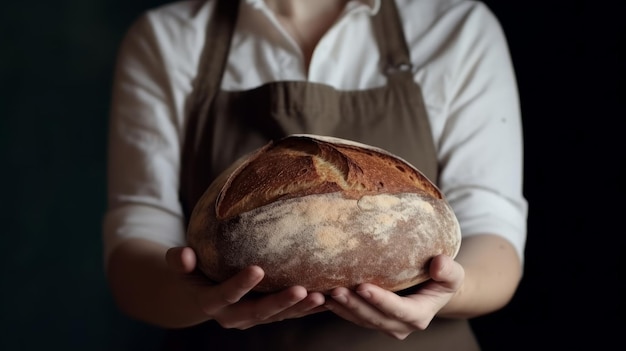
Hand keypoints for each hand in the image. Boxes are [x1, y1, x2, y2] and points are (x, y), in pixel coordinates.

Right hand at [165, 246, 326, 328]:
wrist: (198, 295)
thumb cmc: (191, 272)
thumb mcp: (179, 266)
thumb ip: (179, 261)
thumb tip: (182, 254)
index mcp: (211, 302)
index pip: (226, 295)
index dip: (241, 284)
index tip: (258, 269)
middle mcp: (233, 316)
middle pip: (259, 311)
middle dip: (281, 302)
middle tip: (302, 289)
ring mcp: (252, 318)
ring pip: (279, 316)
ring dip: (301, 308)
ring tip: (323, 296)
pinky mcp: (268, 316)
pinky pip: (290, 314)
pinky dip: (308, 308)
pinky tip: (330, 298)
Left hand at [324, 254, 463, 339]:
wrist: (433, 287)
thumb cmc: (442, 277)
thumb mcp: (453, 273)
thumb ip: (448, 270)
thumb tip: (438, 263)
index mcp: (419, 315)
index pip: (398, 310)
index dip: (380, 300)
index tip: (363, 287)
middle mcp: (400, 325)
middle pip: (374, 318)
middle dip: (354, 305)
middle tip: (337, 290)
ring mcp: (384, 324)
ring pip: (360, 319)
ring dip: (342, 308)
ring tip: (325, 293)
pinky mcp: (371, 318)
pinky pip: (352, 315)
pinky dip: (338, 307)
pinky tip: (323, 296)